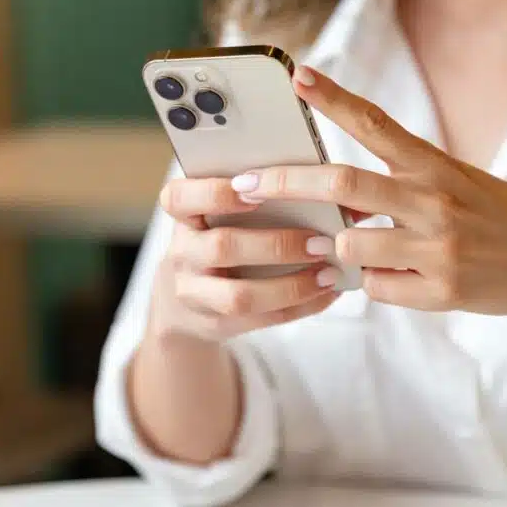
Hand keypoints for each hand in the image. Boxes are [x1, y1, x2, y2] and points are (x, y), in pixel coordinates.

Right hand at [147, 175, 342, 341]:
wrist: (185, 301)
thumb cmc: (220, 236)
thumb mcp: (219, 213)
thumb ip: (258, 195)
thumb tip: (324, 183)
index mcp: (183, 215)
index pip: (178, 198)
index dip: (215, 192)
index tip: (254, 187)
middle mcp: (183, 253)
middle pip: (223, 247)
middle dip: (277, 245)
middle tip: (321, 241)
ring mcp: (194, 293)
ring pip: (240, 296)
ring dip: (291, 285)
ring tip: (328, 273)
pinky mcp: (216, 324)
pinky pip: (261, 319)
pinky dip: (300, 306)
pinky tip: (326, 293)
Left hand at [228, 66, 506, 316]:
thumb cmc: (498, 216)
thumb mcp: (456, 183)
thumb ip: (400, 187)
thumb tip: (339, 209)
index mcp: (436, 166)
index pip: (376, 123)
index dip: (334, 98)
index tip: (297, 75)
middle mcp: (433, 201)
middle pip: (343, 185)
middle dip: (287, 183)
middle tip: (245, 185)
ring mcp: (436, 248)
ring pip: (350, 246)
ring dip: (334, 248)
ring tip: (340, 247)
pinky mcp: (440, 291)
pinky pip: (376, 288)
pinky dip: (373, 282)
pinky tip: (399, 277)